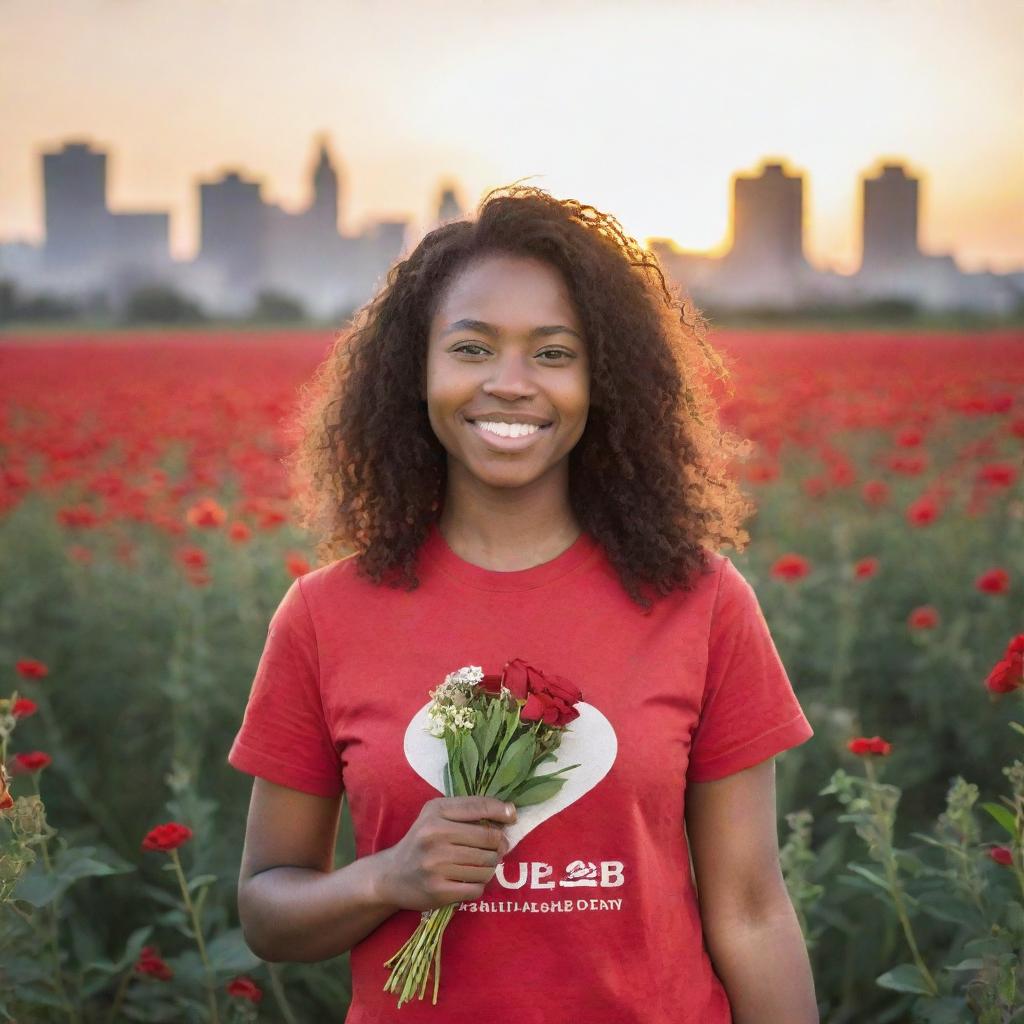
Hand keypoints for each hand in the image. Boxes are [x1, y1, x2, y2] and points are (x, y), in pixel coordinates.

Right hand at [377, 796, 516, 911]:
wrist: (391, 876)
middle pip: (488, 839)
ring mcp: (436, 864)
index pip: (478, 807)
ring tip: (481, 865)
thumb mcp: (436, 816)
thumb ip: (468, 810)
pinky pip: (477, 888)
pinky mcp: (438, 890)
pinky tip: (470, 880)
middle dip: (499, 845)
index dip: (501, 811)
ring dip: (490, 867)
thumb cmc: (421, 841)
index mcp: (436, 812)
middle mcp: (435, 835)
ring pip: (486, 865)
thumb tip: (509, 813)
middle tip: (498, 848)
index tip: (512, 816)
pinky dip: (479, 885)